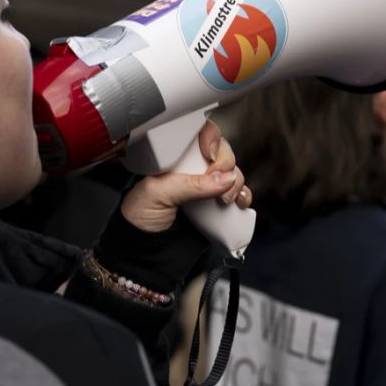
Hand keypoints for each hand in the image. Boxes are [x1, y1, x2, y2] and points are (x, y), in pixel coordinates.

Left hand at [121, 120, 251, 232]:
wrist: (147, 251)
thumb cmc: (141, 217)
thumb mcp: (158, 194)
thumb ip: (190, 183)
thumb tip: (225, 178)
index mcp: (174, 157)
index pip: (199, 134)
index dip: (212, 138)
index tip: (211, 154)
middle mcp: (193, 168)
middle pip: (222, 152)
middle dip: (226, 165)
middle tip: (217, 183)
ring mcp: (207, 186)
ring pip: (233, 173)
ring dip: (236, 183)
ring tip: (224, 200)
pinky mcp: (218, 204)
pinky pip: (239, 194)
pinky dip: (244, 196)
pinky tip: (239, 202)